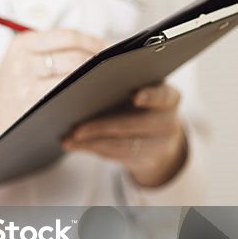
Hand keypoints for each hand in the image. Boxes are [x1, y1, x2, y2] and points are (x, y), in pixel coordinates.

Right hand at [0, 29, 105, 177]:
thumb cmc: (10, 90)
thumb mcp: (20, 60)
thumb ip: (50, 49)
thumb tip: (99, 46)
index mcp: (21, 45)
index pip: (68, 36)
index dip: (94, 41)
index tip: (109, 48)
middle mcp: (22, 62)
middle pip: (75, 56)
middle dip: (99, 61)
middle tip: (114, 66)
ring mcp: (26, 85)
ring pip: (74, 76)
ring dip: (96, 78)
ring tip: (108, 80)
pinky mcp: (31, 105)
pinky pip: (68, 97)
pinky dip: (84, 95)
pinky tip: (94, 97)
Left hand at [63, 83, 187, 187]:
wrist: (159, 137)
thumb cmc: (140, 105)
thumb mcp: (142, 91)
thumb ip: (122, 84)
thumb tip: (80, 77)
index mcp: (169, 98)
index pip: (164, 95)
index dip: (151, 96)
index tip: (134, 96)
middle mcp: (168, 122)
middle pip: (136, 125)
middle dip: (103, 126)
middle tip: (76, 128)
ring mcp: (160, 145)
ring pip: (123, 145)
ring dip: (91, 142)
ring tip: (68, 138)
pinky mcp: (145, 161)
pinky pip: (115, 155)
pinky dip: (90, 148)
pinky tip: (71, 144)